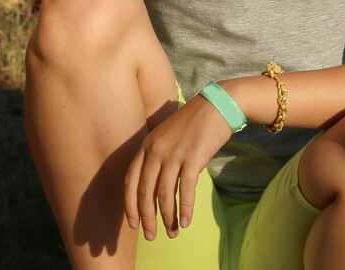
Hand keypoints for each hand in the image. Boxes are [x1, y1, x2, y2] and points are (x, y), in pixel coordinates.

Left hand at [124, 95, 232, 240]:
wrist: (213, 107)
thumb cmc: (190, 127)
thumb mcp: (165, 138)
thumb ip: (155, 158)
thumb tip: (151, 189)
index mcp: (145, 146)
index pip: (130, 180)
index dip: (130, 204)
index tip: (132, 224)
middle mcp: (155, 150)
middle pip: (145, 191)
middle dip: (147, 217)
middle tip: (151, 236)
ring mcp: (173, 153)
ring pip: (164, 194)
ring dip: (167, 217)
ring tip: (172, 232)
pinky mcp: (192, 158)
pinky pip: (185, 189)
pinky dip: (185, 209)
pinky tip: (186, 222)